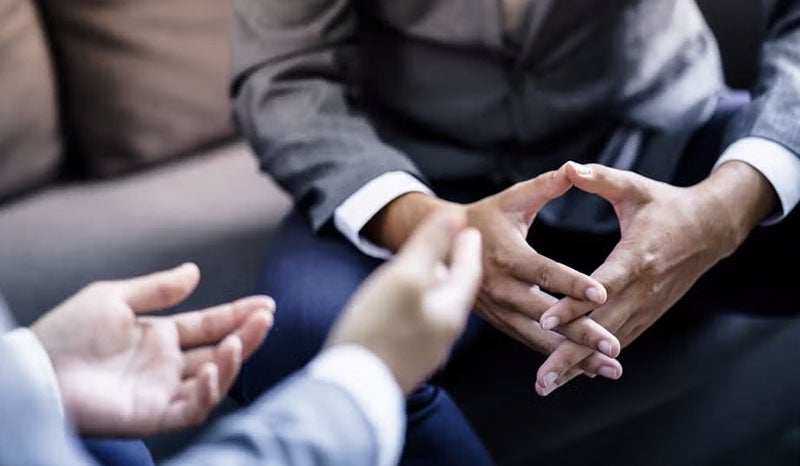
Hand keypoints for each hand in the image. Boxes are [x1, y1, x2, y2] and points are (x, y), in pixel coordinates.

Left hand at [31, 263, 273, 436]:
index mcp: (160, 336)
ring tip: (238, 341)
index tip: (265, 304)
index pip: (209, 325)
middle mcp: (167, 365)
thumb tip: (194, 271)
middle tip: (265, 317)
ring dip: (232, 362)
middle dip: (246, 335)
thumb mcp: (114, 297)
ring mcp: (162, 391)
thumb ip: (158, 288)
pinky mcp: (153, 416)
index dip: (238, 315)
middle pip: (219, 351)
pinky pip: (191, 410)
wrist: (36, 369)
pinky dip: (206, 393)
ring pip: (213, 381)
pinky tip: (209, 370)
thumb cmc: (67, 332)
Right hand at [327, 210, 481, 394]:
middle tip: (453, 245)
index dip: (467, 246)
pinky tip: (401, 304)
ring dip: (435, 286)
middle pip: (454, 291)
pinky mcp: (404, 361)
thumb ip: (431, 245)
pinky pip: (418, 324)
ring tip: (426, 270)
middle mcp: (444, 333)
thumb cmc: (378, 330)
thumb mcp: (406, 276)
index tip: (468, 228)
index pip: (468, 271)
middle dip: (454, 266)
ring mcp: (424, 350)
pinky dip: (417, 305)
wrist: (352, 391)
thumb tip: (456, 216)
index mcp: (450, 310)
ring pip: (436, 308)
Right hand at [366, 171, 621, 379]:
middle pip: (546, 315)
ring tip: (609, 368)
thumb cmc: (484, 218)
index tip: (602, 293)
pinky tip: (585, 367)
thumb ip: (543, 187)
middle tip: (613, 348)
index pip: (544, 272)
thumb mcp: (511, 199)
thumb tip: (573, 170)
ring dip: (574, 355)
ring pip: (539, 337)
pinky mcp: (501, 322)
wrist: (441, 247)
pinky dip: (556, 356)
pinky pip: (530, 342)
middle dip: (581, 333)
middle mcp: (502, 288)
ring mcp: (500, 310)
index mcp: (508, 255)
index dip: (572, 283)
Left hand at [534, 161, 776, 395]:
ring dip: (578, 365)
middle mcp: (643, 289)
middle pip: (602, 327)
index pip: (601, 286)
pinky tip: (570, 375)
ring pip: (609, 342)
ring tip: (546, 385)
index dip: (574, 304)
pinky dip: (595, 360)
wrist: (711, 228)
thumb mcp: (635, 188)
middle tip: (540, 379)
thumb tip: (569, 167)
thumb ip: (601, 179)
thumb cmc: (666, 205)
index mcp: (638, 256)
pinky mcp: (648, 314)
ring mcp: (648, 306)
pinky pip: (619, 341)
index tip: (546, 320)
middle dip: (569, 354)